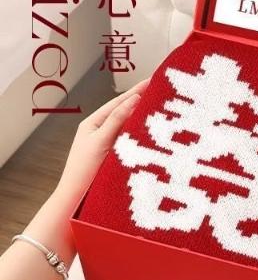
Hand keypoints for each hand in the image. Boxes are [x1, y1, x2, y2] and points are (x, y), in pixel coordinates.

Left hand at [55, 78, 148, 202]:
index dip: (135, 91)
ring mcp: (108, 143)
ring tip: (159, 106)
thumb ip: (116, 120)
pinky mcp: (115, 156)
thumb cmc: (83, 170)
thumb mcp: (100, 140)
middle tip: (159, 90)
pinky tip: (152, 131)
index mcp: (93, 123)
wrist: (76, 198)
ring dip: (142, 116)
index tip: (151, 81)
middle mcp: (101, 131)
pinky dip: (140, 133)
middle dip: (141, 101)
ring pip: (128, 125)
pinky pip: (130, 139)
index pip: (118, 102)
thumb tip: (133, 99)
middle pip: (124, 111)